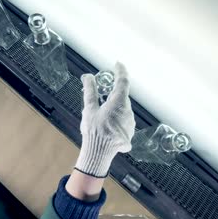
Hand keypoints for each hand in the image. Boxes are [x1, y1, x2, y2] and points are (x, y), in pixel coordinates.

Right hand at [74, 62, 135, 176]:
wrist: (99, 153)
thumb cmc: (94, 131)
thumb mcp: (89, 109)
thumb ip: (90, 91)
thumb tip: (88, 77)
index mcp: (119, 103)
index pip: (123, 81)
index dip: (120, 71)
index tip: (118, 64)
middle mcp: (128, 111)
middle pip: (121, 97)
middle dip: (112, 94)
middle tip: (100, 97)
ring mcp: (130, 122)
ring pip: (122, 109)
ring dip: (113, 108)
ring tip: (100, 117)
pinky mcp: (129, 132)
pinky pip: (123, 120)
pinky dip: (115, 119)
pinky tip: (106, 126)